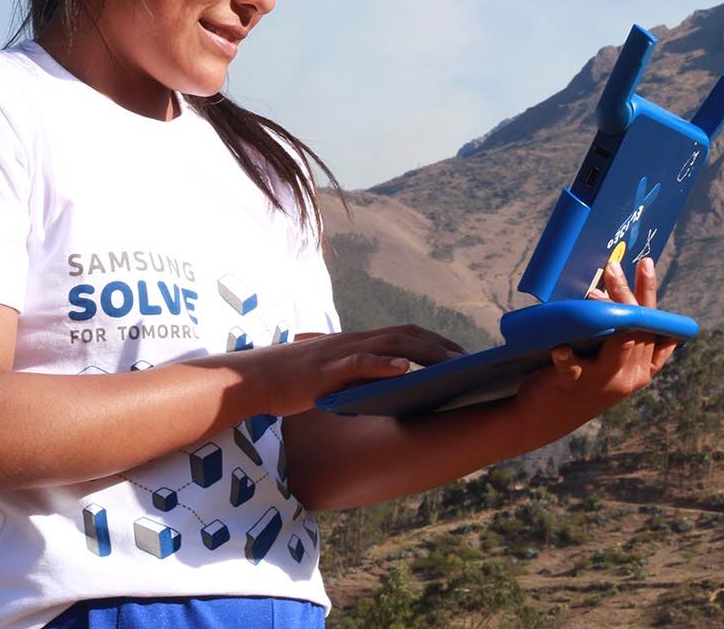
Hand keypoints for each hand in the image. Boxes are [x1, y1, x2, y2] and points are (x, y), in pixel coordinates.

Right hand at [255, 325, 464, 415]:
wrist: (253, 379)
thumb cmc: (291, 382)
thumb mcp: (332, 378)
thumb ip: (357, 378)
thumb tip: (385, 389)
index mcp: (357, 343)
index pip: (404, 335)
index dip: (435, 342)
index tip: (461, 354)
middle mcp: (354, 341)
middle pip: (407, 334)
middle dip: (441, 345)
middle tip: (470, 360)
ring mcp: (342, 352)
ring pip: (391, 344)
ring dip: (426, 353)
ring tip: (453, 363)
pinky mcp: (328, 369)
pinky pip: (361, 362)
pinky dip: (385, 364)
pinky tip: (406, 370)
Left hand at [511, 255, 675, 435]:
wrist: (543, 419)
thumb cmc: (578, 380)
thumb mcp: (607, 363)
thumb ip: (618, 336)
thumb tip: (608, 288)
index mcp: (640, 369)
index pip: (654, 325)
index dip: (650, 293)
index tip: (646, 263)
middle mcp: (628, 377)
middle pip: (638, 329)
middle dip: (629, 294)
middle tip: (614, 266)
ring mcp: (604, 383)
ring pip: (619, 342)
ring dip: (609, 312)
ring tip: (593, 291)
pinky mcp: (575, 386)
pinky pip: (575, 368)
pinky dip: (568, 357)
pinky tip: (561, 347)